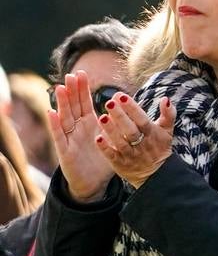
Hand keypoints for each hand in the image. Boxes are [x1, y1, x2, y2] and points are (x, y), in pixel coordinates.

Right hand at [46, 71, 114, 199]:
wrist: (94, 182)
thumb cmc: (103, 158)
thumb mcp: (112, 137)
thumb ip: (118, 123)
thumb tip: (128, 107)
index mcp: (90, 124)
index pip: (85, 102)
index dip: (83, 89)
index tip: (82, 72)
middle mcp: (78, 128)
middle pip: (74, 106)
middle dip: (72, 90)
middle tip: (71, 74)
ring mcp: (70, 138)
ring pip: (65, 117)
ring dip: (62, 103)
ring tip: (60, 88)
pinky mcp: (65, 151)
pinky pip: (59, 136)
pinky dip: (54, 124)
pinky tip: (51, 112)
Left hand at [94, 92, 174, 189]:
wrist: (156, 174)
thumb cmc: (159, 146)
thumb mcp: (167, 130)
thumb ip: (168, 114)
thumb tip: (165, 98)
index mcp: (153, 134)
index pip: (142, 120)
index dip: (133, 108)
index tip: (121, 96)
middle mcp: (142, 145)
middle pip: (131, 130)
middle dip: (120, 117)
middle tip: (109, 103)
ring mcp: (131, 155)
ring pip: (120, 143)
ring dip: (111, 131)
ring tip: (102, 117)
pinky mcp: (121, 164)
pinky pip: (112, 156)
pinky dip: (105, 148)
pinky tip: (97, 138)